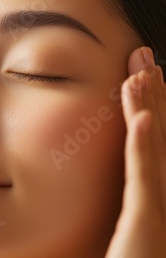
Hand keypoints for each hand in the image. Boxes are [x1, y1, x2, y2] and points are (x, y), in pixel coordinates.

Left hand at [106, 47, 165, 257]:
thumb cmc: (135, 256)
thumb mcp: (132, 221)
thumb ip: (133, 196)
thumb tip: (131, 175)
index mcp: (157, 189)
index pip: (154, 137)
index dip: (152, 103)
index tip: (141, 73)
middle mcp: (164, 189)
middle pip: (159, 131)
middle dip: (153, 92)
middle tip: (143, 56)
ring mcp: (159, 203)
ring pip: (153, 145)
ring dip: (149, 107)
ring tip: (140, 72)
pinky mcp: (146, 217)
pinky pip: (143, 176)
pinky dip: (144, 146)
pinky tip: (143, 118)